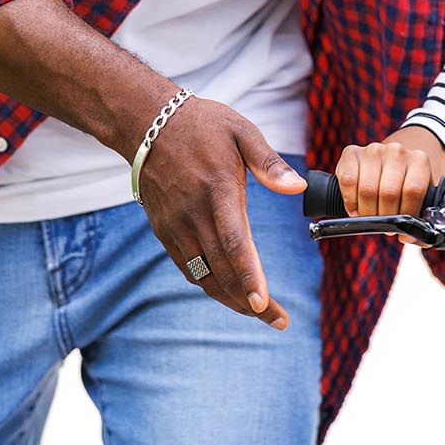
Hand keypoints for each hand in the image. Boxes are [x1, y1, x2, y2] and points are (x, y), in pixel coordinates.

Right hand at [134, 95, 305, 328]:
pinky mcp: (164, 230)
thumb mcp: (241, 131)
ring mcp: (175, 225)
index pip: (233, 242)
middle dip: (250, 301)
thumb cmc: (202, 125)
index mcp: (217, 190)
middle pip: (221, 269)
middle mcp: (193, 213)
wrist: (146, 124)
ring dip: (231, 299)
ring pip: (203, 274)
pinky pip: (188, 267)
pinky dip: (209, 285)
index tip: (263, 302)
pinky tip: (229, 294)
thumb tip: (298, 187)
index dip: (248, 275)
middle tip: (278, 320)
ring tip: (258, 313)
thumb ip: (269, 162)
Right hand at [334, 129, 444, 239]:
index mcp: (419, 160)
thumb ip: (422, 221)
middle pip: (388, 192)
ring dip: (367, 212)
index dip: (405, 214)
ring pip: (367, 189)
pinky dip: (350, 201)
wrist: (392, 162)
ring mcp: (374, 150)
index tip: (401, 228)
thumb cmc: (406, 185)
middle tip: (385, 225)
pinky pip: (348, 181)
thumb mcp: (421, 198)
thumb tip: (413, 238)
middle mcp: (397, 151)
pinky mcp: (352, 152)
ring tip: (371, 217)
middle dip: (385, 217)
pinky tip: (356, 208)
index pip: (413, 191)